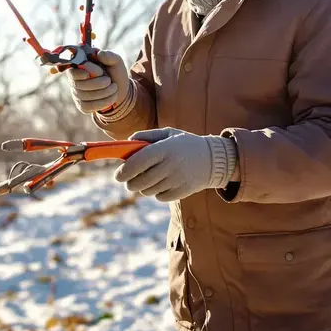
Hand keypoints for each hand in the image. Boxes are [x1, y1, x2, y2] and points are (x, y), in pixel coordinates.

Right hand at [66, 49, 129, 114]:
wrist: (121, 90)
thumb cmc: (115, 73)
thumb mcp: (116, 62)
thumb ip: (109, 56)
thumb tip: (99, 54)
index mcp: (80, 67)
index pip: (71, 72)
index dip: (79, 74)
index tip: (91, 74)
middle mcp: (75, 80)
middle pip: (78, 85)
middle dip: (97, 83)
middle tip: (109, 80)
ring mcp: (77, 94)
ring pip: (84, 96)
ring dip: (103, 92)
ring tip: (114, 88)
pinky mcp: (82, 106)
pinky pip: (87, 106)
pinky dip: (102, 102)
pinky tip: (111, 97)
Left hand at [114, 127, 237, 202]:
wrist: (212, 159)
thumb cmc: (184, 144)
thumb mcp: (168, 133)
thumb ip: (146, 136)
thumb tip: (126, 143)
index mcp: (165, 148)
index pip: (137, 162)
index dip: (124, 171)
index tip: (117, 175)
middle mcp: (170, 165)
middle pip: (139, 181)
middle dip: (130, 183)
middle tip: (128, 181)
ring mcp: (176, 180)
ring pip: (148, 190)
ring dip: (143, 186)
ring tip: (150, 178)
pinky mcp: (182, 192)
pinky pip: (159, 196)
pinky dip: (157, 192)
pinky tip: (164, 183)